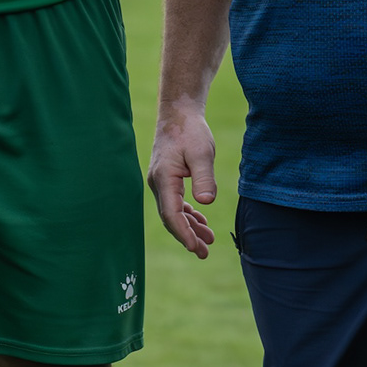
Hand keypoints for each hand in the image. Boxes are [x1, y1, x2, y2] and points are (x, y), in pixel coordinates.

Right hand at [148, 106, 217, 258]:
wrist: (178, 113)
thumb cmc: (190, 131)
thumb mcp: (202, 153)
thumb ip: (204, 177)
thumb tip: (205, 202)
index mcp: (164, 179)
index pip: (171, 214)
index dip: (182, 233)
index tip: (194, 247)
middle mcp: (158, 183)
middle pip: (170, 218)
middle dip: (187, 237)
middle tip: (204, 253)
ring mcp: (161, 182)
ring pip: (173, 212)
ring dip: (189, 227)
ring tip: (208, 241)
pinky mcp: (168, 179)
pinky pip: (175, 203)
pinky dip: (187, 214)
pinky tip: (200, 221)